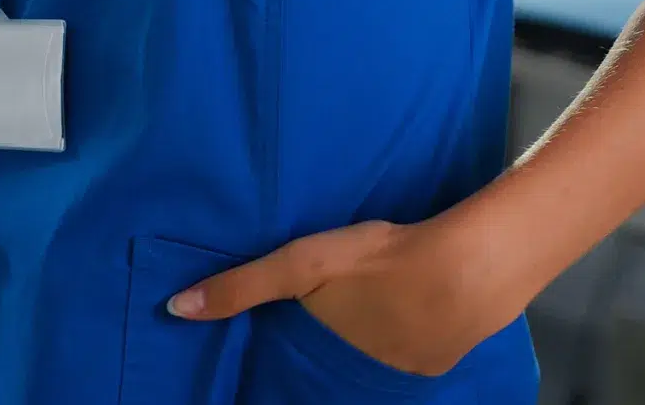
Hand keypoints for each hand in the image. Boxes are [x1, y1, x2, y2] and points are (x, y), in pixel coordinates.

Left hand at [169, 220, 488, 378]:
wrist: (470, 270)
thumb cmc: (381, 264)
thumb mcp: (305, 264)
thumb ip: (245, 285)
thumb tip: (174, 309)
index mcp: (325, 358)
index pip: (293, 372)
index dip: (281, 360)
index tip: (269, 350)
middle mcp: (360, 379)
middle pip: (332, 366)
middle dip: (323, 350)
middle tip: (321, 319)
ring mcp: (404, 375)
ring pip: (372, 359)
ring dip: (367, 341)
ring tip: (364, 311)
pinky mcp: (439, 361)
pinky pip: (410, 352)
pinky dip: (403, 336)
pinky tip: (408, 310)